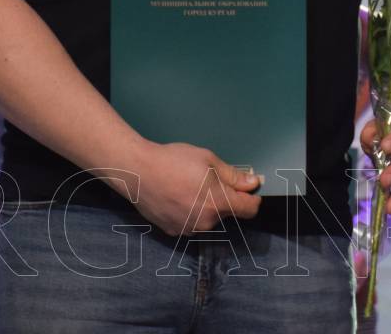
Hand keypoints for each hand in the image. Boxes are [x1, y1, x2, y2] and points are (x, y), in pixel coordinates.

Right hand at [128, 141, 261, 234]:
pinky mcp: (174, 231)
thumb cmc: (173, 161)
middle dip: (223, 198)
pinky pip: (191, 223)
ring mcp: (189, 229)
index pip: (249, 210)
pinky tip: (177, 197)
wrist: (137, 172)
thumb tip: (252, 183)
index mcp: (218, 203)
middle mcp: (206, 222)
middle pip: (226, 213)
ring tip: (187, 187)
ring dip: (205, 206)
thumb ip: (233, 176)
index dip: (253, 199)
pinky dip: (189, 212)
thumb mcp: (208, 160)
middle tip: (206, 180)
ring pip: (208, 218)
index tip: (249, 191)